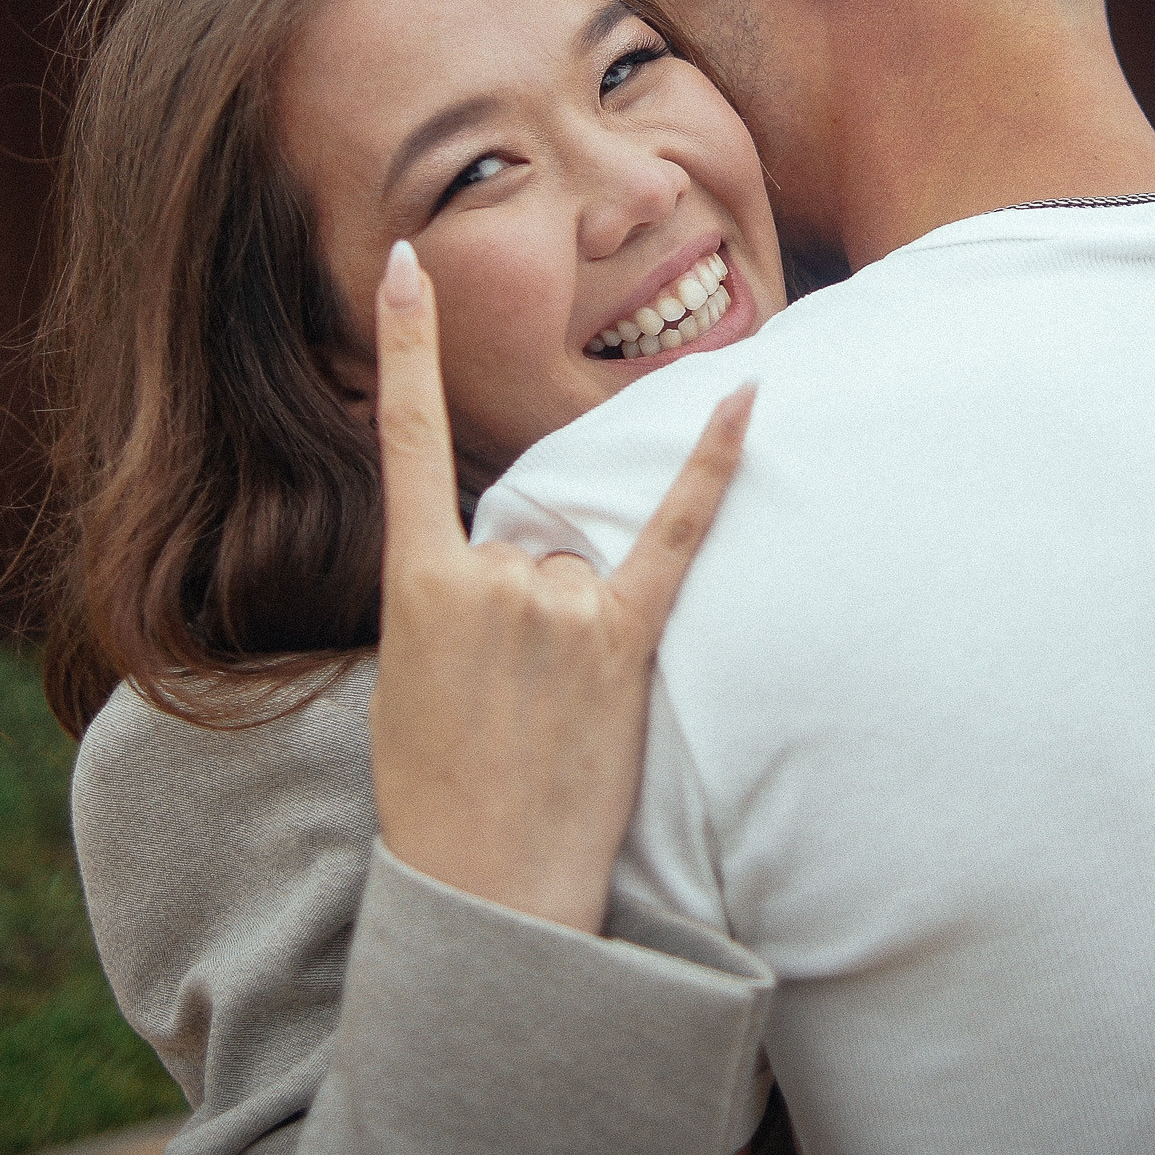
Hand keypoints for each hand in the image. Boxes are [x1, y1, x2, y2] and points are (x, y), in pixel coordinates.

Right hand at [368, 241, 755, 932]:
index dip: (406, 344)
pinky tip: (750, 399)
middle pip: (528, 536)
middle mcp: (489, 576)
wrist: (487, 890)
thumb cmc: (438, 792)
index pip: (408, 439)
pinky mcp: (622, 643)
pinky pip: (675, 539)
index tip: (409, 263)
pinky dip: (714, 470)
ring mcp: (557, 607)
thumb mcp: (405, 680)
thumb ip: (450, 598)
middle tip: (510, 705)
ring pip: (582, 567)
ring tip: (552, 718)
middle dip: (526, 608)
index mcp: (416, 583)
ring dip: (577, 631)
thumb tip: (514, 564)